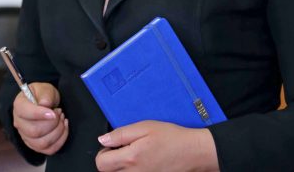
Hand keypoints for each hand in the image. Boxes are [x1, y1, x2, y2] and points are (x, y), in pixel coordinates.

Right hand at [13, 82, 68, 154]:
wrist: (45, 103)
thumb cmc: (43, 95)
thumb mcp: (45, 88)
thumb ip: (45, 94)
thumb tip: (45, 104)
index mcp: (19, 106)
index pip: (25, 113)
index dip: (40, 114)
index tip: (54, 112)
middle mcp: (19, 123)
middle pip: (34, 131)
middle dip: (53, 123)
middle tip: (59, 112)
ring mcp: (26, 137)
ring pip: (42, 143)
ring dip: (58, 131)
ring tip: (62, 118)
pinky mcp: (36, 145)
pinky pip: (49, 149)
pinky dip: (61, 139)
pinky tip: (64, 127)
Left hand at [95, 120, 218, 171]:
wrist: (192, 152)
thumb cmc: (172, 138)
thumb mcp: (145, 127)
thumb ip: (121, 134)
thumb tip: (102, 139)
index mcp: (130, 158)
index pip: (101, 163)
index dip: (104, 151)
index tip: (113, 144)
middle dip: (111, 160)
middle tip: (124, 149)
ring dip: (122, 167)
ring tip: (135, 155)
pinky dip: (133, 170)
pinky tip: (143, 162)